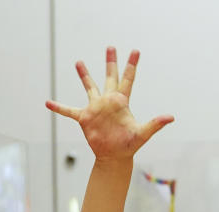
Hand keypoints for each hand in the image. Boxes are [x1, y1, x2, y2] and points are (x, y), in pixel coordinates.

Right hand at [46, 47, 172, 160]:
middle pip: (110, 77)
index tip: (135, 51)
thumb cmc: (129, 146)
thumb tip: (171, 117)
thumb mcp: (143, 133)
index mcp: (122, 102)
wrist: (115, 157)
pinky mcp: (84, 118)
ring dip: (84, 76)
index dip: (131, 65)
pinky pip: (68, 110)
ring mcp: (96, 108)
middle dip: (110, 62)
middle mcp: (108, 101)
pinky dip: (59, 107)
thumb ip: (155, 124)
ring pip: (89, 87)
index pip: (128, 79)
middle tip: (110, 46)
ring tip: (79, 62)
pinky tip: (48, 102)